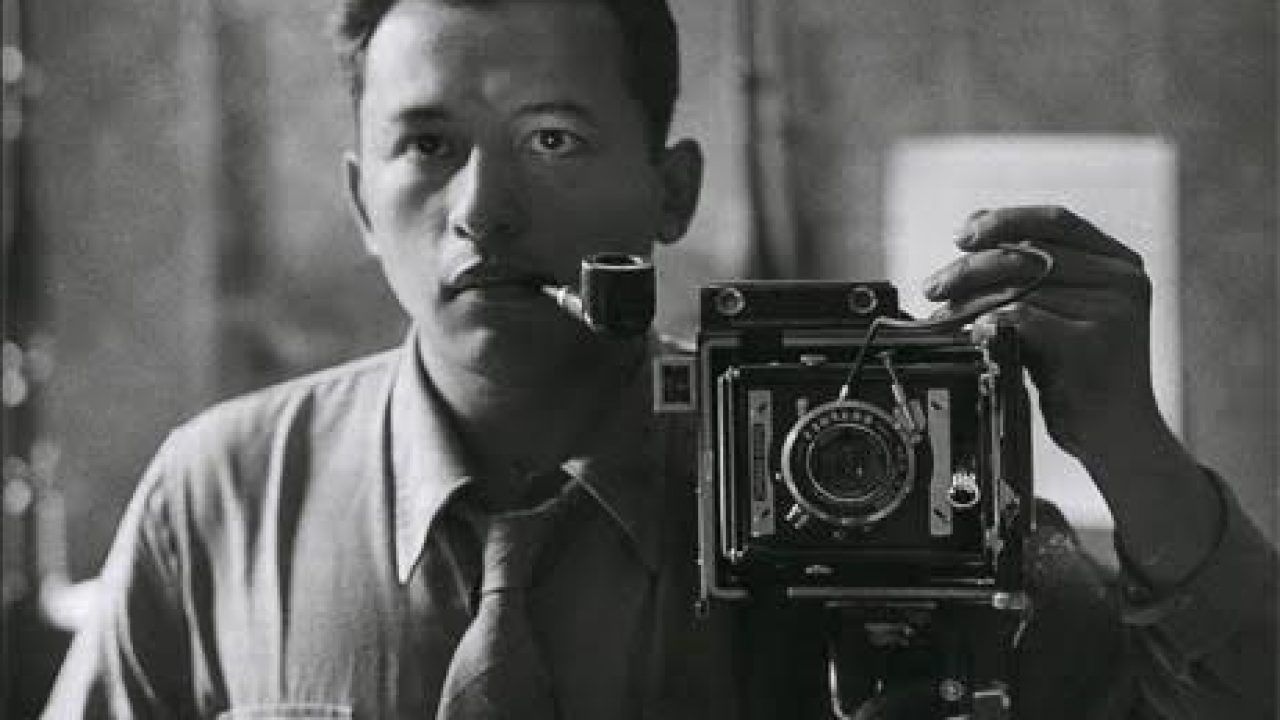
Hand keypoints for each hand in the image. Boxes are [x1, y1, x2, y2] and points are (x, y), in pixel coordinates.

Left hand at [924, 207, 1220, 590]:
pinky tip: (973, 332)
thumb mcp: (1062, 312)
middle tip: (935, 286)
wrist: (1117, 434)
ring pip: (1021, 286)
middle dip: (970, 267)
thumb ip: (1033, 275)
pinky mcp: (1094, 342)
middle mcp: (1123, 279)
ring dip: (970, 301)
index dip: (1005, 220)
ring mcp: (1113, 309)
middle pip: (1029, 253)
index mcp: (1120, 262)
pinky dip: (989, 322)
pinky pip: (1025, 317)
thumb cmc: (1081, 372)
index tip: (963, 234)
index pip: (1056, 220)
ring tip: (944, 317)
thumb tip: (973, 237)